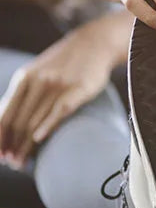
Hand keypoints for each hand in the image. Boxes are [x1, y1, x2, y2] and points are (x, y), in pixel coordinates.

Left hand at [0, 25, 117, 168]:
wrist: (94, 43)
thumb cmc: (66, 63)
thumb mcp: (39, 73)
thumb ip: (25, 93)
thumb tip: (8, 119)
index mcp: (24, 79)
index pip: (5, 113)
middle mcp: (38, 82)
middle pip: (19, 121)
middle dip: (12, 145)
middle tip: (12, 164)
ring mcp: (58, 85)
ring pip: (36, 120)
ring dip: (26, 145)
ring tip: (22, 161)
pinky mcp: (78, 89)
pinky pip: (60, 110)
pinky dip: (48, 125)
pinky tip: (40, 139)